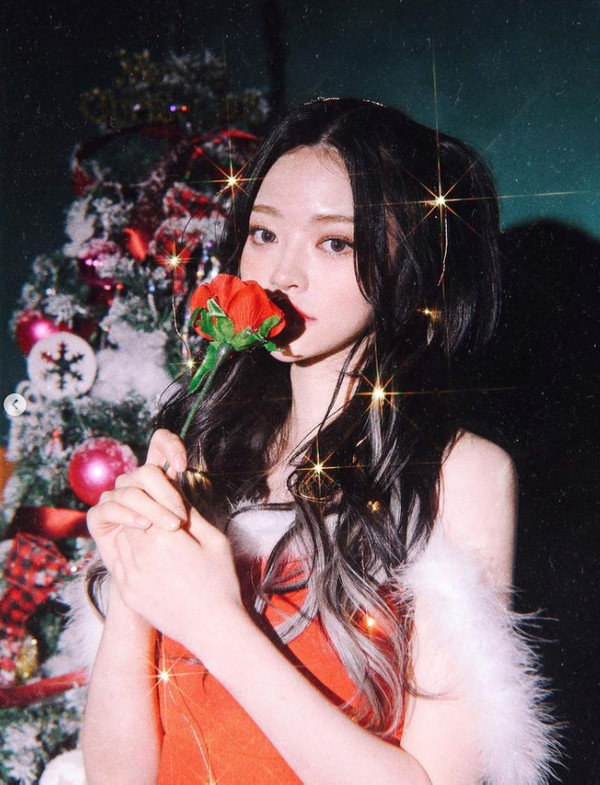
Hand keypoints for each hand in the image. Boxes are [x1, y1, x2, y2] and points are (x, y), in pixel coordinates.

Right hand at [87, 429, 187, 572]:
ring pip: (127, 489)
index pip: (159, 445)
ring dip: (151, 506)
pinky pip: (105, 509)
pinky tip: (143, 526)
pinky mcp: (102, 523)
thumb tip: (181, 479)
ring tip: (171, 528)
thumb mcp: (200, 533)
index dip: (168, 445)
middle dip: (165, 490)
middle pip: (145, 471)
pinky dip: (125, 514)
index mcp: (163, 483)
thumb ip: (190, 505)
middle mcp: (138, 489)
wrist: (167, 595)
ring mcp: (119, 505)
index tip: (182, 464)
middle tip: (181, 517)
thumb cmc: (192, 566)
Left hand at [111, 509, 244, 661]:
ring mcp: (130, 574)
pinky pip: (119, 562)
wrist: (212, 628)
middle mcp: (142, 553)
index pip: (150, 504)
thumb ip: (193, 515)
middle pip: (132, 520)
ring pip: (121, 539)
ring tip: (156, 542)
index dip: (159, 504)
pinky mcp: (127, 592)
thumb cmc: (220, 582)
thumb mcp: (215, 541)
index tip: (170, 510)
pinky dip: (130, 555)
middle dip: (145, 518)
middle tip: (161, 523)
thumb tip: (177, 496)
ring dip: (135, 534)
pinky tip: (150, 562)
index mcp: (165, 537)